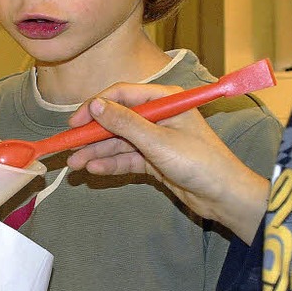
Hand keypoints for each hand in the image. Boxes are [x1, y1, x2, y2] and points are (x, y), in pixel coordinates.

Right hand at [67, 83, 268, 242]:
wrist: (223, 196)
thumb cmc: (200, 163)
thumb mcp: (158, 141)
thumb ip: (125, 123)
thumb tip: (96, 105)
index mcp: (165, 100)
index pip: (122, 94)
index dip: (96, 106)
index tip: (75, 122)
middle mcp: (159, 115)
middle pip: (118, 119)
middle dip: (92, 134)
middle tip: (68, 146)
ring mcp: (157, 138)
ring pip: (120, 142)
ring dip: (97, 152)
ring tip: (74, 165)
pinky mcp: (155, 159)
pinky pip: (127, 158)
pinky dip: (111, 164)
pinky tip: (94, 169)